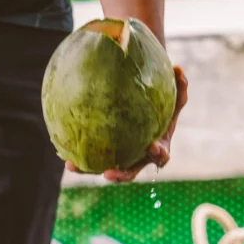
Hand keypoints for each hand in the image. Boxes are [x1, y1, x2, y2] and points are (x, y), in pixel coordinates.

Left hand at [66, 66, 187, 182]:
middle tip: (109, 173)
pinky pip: (91, 158)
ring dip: (89, 170)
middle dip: (121, 175)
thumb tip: (179, 69)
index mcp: (159, 147)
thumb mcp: (174, 95)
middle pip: (130, 171)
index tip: (153, 147)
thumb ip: (180, 85)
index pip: (161, 155)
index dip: (158, 154)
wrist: (146, 111)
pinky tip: (63, 154)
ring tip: (73, 166)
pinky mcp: (105, 155)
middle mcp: (139, 157)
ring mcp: (122, 158)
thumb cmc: (161, 103)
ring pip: (105, 168)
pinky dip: (78, 159)